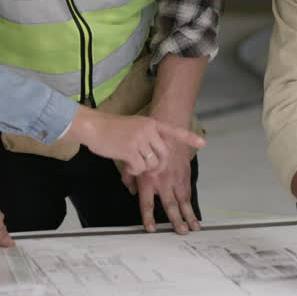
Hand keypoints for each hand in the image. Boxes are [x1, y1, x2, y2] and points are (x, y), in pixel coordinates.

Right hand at [64, 108, 204, 176]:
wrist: (94, 126)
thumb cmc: (111, 129)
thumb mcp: (134, 128)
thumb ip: (147, 139)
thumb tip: (155, 159)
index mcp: (151, 123)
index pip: (173, 130)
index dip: (188, 138)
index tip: (202, 144)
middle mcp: (148, 130)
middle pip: (164, 155)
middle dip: (158, 166)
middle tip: (148, 169)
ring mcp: (140, 140)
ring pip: (153, 164)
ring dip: (144, 169)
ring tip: (133, 164)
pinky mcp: (130, 150)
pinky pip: (140, 168)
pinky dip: (134, 172)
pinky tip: (127, 166)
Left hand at [121, 139, 198, 234]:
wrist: (168, 129)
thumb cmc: (148, 144)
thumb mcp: (133, 158)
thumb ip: (129, 176)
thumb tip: (129, 191)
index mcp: (148, 180)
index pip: (147, 202)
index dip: (148, 216)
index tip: (151, 229)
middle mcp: (163, 181)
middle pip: (170, 205)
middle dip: (176, 220)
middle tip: (181, 231)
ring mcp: (175, 179)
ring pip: (183, 201)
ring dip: (189, 215)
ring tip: (194, 227)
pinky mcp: (185, 175)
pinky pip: (188, 192)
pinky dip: (191, 204)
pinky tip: (194, 214)